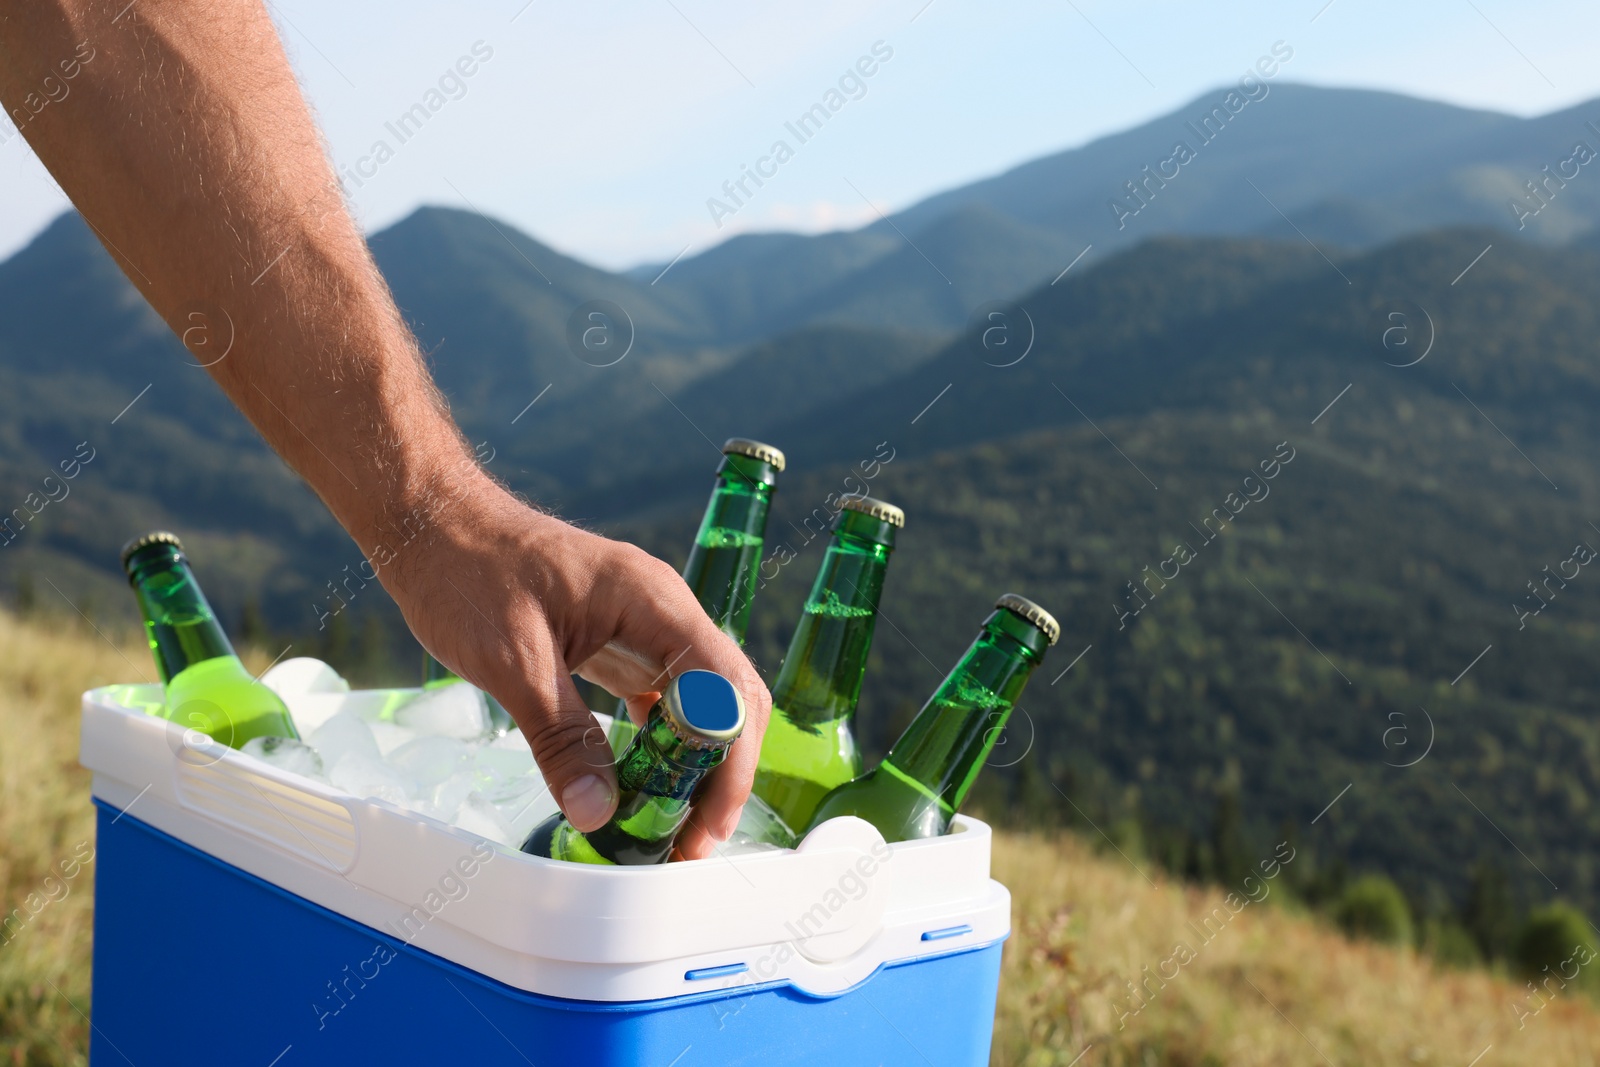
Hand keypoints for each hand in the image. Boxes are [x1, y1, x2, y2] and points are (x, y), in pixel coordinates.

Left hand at [381, 474, 769, 859]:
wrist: (432, 526)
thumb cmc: (468, 572)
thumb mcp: (512, 662)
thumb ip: (560, 736)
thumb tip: (598, 812)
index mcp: (654, 602)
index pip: (725, 689)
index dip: (729, 761)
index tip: (704, 823)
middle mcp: (663, 613)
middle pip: (727, 700)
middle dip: (720, 773)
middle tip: (691, 841)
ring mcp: (644, 628)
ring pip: (698, 704)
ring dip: (692, 765)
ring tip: (670, 826)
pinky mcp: (618, 644)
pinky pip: (660, 700)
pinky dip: (659, 748)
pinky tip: (641, 787)